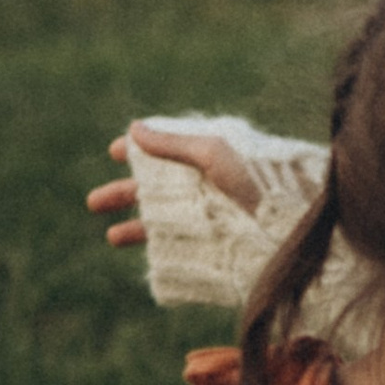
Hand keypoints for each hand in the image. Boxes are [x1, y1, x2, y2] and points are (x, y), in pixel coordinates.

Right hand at [86, 125, 260, 250]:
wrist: (291, 232)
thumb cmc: (257, 185)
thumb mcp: (214, 155)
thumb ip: (172, 144)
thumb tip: (133, 128)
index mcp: (213, 158)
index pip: (170, 149)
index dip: (141, 149)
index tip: (113, 152)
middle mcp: (211, 187)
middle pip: (159, 188)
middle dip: (125, 193)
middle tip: (93, 203)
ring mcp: (214, 217)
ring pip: (167, 221)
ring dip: (136, 227)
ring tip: (112, 237)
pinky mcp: (219, 245)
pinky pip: (184, 246)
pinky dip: (161, 250)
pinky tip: (147, 256)